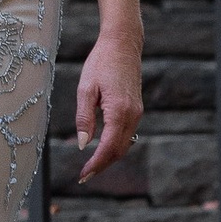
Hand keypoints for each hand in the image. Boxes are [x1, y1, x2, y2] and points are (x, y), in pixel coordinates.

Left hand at [74, 25, 144, 179]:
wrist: (123, 44)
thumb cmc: (101, 63)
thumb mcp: (86, 89)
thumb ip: (84, 118)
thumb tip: (83, 144)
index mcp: (119, 111)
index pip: (108, 147)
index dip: (96, 164)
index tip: (83, 175)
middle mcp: (132, 115)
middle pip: (119, 150)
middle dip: (102, 166)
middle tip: (84, 176)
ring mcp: (137, 112)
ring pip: (125, 144)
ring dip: (109, 157)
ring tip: (91, 166)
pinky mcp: (136, 109)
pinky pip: (127, 134)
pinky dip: (115, 146)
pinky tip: (103, 149)